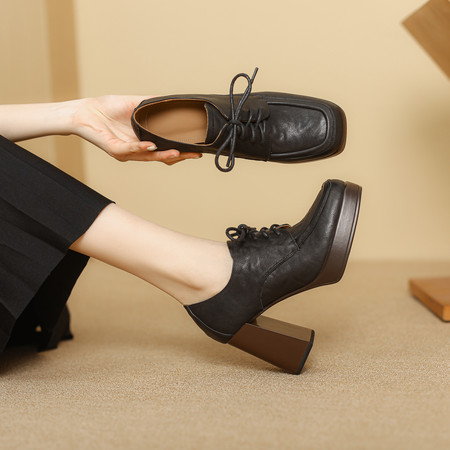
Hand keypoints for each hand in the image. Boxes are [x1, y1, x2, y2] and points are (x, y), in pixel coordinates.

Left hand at [72, 95, 201, 164]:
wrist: (84, 112)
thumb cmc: (107, 108)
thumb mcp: (135, 104)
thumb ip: (152, 103)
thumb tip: (172, 99)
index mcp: (143, 141)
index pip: (166, 149)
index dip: (181, 150)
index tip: (196, 149)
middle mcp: (137, 150)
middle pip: (161, 157)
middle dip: (179, 156)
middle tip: (194, 154)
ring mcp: (126, 152)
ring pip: (149, 157)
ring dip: (164, 155)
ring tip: (178, 153)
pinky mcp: (114, 150)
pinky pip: (130, 150)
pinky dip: (141, 147)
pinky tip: (152, 145)